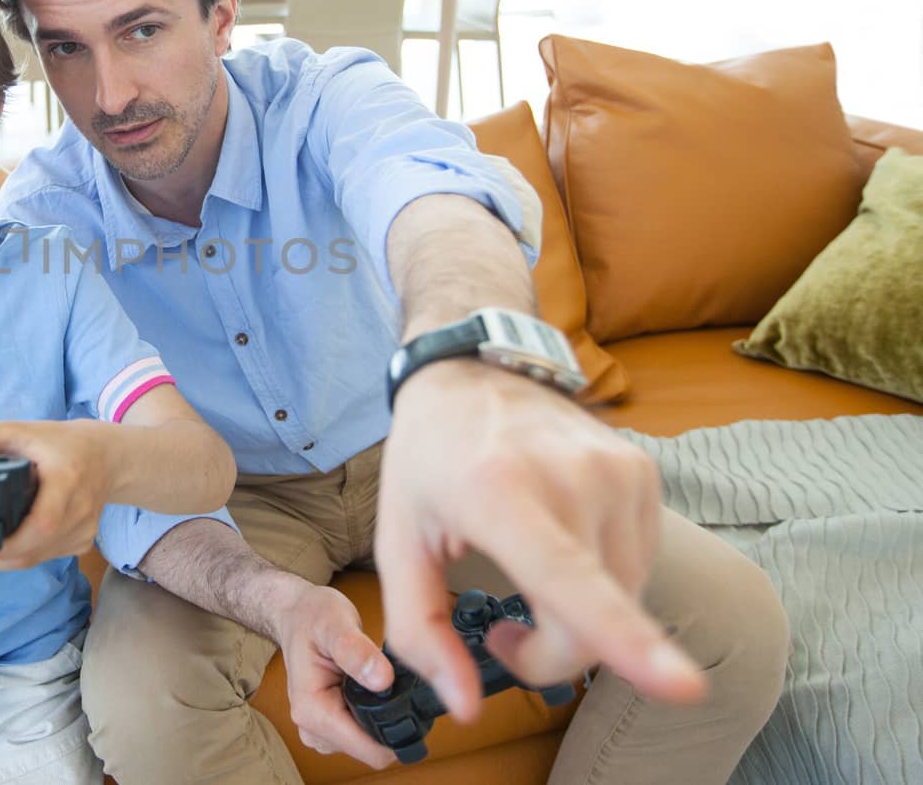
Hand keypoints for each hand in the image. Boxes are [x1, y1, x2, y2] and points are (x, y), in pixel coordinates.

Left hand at [0, 407, 111, 570]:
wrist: (109, 456)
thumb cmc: (63, 442)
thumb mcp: (19, 432)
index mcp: (66, 480)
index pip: (41, 525)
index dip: (6, 543)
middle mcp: (80, 511)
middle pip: (34, 551)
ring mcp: (84, 531)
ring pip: (37, 559)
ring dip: (5, 561)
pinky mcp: (83, 542)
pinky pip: (46, 558)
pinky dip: (23, 556)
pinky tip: (5, 547)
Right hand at [273, 582, 398, 769]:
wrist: (296, 616)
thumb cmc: (312, 616)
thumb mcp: (335, 623)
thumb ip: (356, 651)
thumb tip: (383, 680)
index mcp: (312, 710)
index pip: (370, 750)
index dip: (397, 729)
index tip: (408, 699)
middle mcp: (313, 729)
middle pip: (373, 750)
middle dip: (390, 722)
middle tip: (392, 682)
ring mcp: (320, 732)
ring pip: (371, 745)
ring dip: (382, 718)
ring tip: (377, 682)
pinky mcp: (330, 728)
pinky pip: (365, 735)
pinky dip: (374, 716)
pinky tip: (370, 689)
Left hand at [374, 360, 707, 722]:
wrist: (469, 371)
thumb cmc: (428, 460)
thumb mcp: (397, 542)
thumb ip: (420, 631)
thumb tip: (465, 709)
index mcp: (501, 493)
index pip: (571, 578)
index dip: (626, 639)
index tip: (682, 685)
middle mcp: (572, 478)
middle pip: (596, 620)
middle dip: (551, 654)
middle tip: (502, 636)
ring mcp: (618, 471)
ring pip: (626, 600)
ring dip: (581, 621)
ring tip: (527, 584)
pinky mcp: (643, 472)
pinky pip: (638, 565)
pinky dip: (604, 584)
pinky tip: (562, 552)